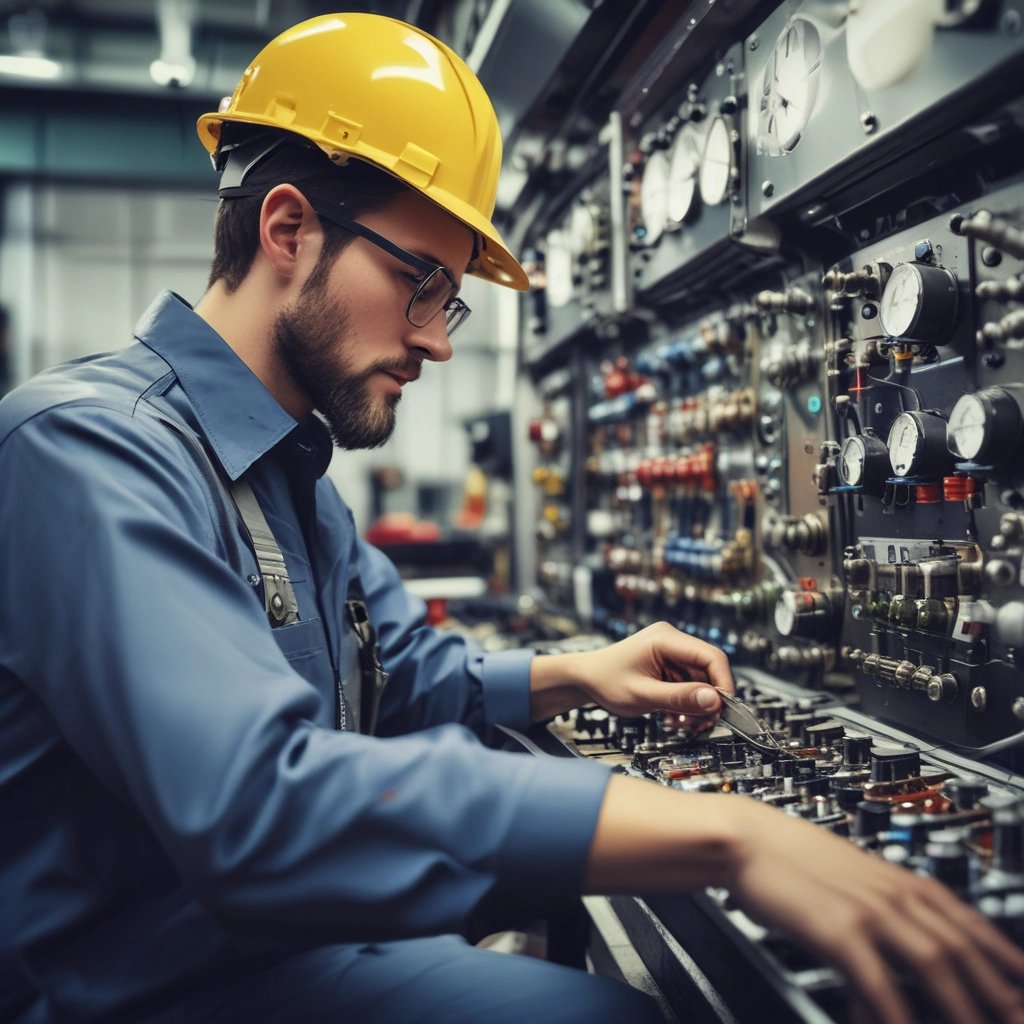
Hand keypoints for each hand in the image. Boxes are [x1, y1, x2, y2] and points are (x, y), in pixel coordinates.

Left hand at [530, 621, 732, 723]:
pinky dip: (687, 702)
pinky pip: (689, 684)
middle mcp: (671, 640)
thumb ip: (679, 698)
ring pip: (701, 680)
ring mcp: (670, 652)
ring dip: (697, 705)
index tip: (722, 709)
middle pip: (709, 669)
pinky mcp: (668, 664)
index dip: (723, 683)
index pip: (711, 656)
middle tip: (700, 724)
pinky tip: (674, 717)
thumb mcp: (643, 695)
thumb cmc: (606, 682)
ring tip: (681, 723)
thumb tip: (715, 701)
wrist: (585, 679)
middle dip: (708, 699)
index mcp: (665, 639)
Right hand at [730, 801, 1023, 1023]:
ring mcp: (869, 911)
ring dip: (963, 1007)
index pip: (972, 923)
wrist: (748, 839)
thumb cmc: (794, 858)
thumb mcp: (854, 877)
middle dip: (998, 994)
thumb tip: (915, 939)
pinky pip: (878, 982)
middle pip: (963, 950)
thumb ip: (890, 907)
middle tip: (1018, 1022)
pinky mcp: (838, 929)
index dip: (1006, 958)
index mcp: (902, 880)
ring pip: (935, 964)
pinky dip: (896, 1014)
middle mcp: (895, 894)